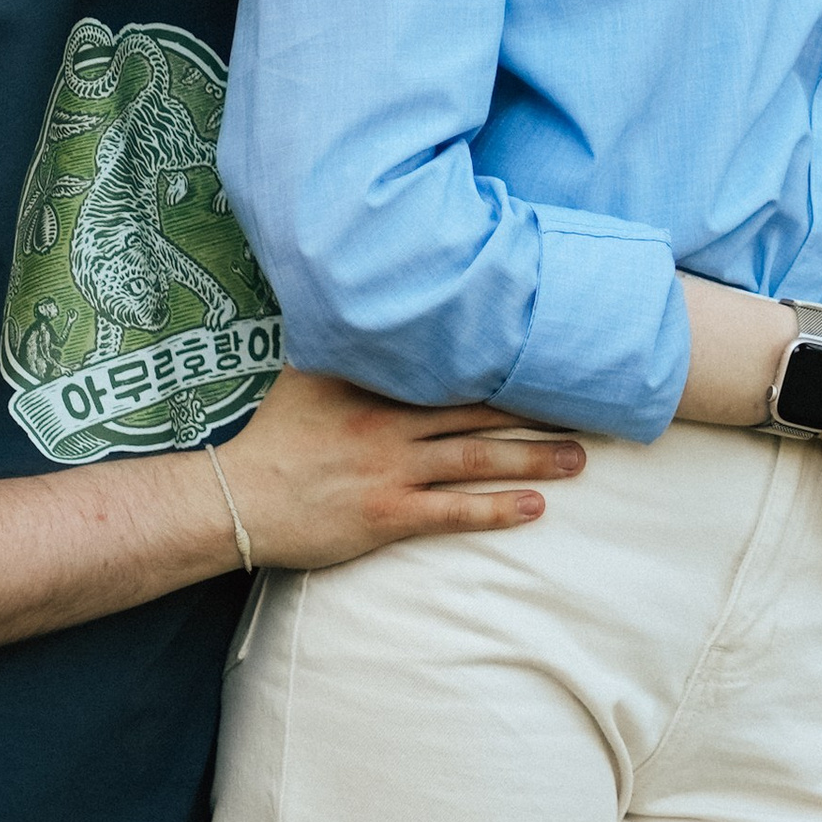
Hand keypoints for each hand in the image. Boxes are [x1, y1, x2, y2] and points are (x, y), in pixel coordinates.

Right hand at [214, 364, 582, 570]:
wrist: (234, 499)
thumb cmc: (270, 437)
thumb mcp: (305, 375)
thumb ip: (346, 349)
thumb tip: (362, 306)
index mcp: (375, 384)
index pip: (453, 367)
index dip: (504, 363)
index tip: (547, 354)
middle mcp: (391, 422)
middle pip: (479, 411)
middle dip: (537, 410)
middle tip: (587, 406)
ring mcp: (392, 470)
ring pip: (477, 459)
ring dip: (533, 458)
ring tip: (578, 457)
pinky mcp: (388, 515)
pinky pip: (454, 511)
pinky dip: (498, 509)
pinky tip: (535, 507)